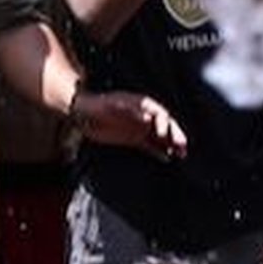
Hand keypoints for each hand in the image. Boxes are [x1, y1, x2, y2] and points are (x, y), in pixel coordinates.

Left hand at [73, 89, 188, 159]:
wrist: (81, 114)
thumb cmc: (96, 106)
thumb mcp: (111, 105)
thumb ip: (129, 110)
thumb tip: (149, 117)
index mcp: (140, 105)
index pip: (159, 113)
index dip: (164, 123)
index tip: (164, 133)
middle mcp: (143, 116)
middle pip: (164, 125)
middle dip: (174, 134)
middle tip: (182, 145)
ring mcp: (139, 128)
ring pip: (160, 136)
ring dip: (171, 144)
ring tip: (182, 154)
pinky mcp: (133, 139)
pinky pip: (150, 146)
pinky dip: (158, 152)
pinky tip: (167, 159)